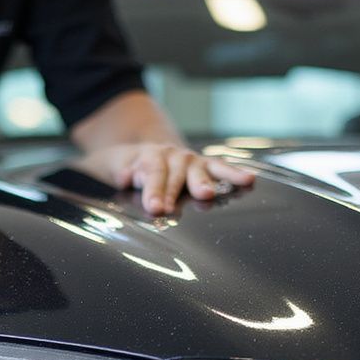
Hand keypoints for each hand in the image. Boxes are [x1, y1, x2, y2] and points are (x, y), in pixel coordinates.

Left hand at [105, 143, 254, 214]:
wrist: (145, 152)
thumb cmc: (125, 167)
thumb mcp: (110, 168)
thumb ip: (116, 172)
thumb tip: (123, 176)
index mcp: (146, 157)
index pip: (151, 173)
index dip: (153, 190)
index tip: (155, 207)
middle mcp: (170, 156)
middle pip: (173, 175)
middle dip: (172, 191)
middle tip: (172, 207)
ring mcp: (189, 160)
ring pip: (197, 171)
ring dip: (203, 182)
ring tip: (207, 194)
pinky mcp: (204, 165)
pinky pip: (220, 168)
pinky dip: (234, 174)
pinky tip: (249, 179)